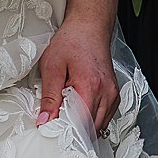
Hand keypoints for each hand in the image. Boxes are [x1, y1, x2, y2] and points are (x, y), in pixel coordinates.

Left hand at [37, 18, 118, 133]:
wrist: (89, 26)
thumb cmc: (72, 41)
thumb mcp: (52, 66)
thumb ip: (49, 96)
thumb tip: (44, 121)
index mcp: (91, 87)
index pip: (81, 125)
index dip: (65, 131)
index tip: (51, 129)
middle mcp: (107, 93)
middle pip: (91, 129)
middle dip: (73, 130)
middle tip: (57, 121)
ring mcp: (113, 94)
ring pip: (99, 125)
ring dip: (83, 125)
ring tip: (68, 111)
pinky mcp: (114, 94)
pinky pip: (105, 116)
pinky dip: (91, 118)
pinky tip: (79, 108)